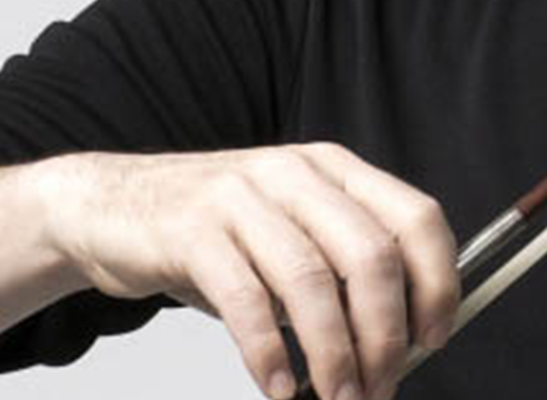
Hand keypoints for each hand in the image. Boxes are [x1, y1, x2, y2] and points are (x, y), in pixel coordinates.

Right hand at [37, 143, 457, 399]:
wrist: (109, 207)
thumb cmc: (214, 234)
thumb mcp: (288, 234)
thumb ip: (340, 272)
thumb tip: (397, 343)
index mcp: (334, 170)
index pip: (415, 217)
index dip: (437, 281)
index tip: (434, 337)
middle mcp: (294, 174)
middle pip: (370, 255)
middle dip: (385, 334)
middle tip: (382, 385)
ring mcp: (241, 198)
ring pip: (311, 281)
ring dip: (333, 354)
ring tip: (338, 397)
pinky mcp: (191, 232)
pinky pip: (245, 300)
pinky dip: (268, 353)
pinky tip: (277, 387)